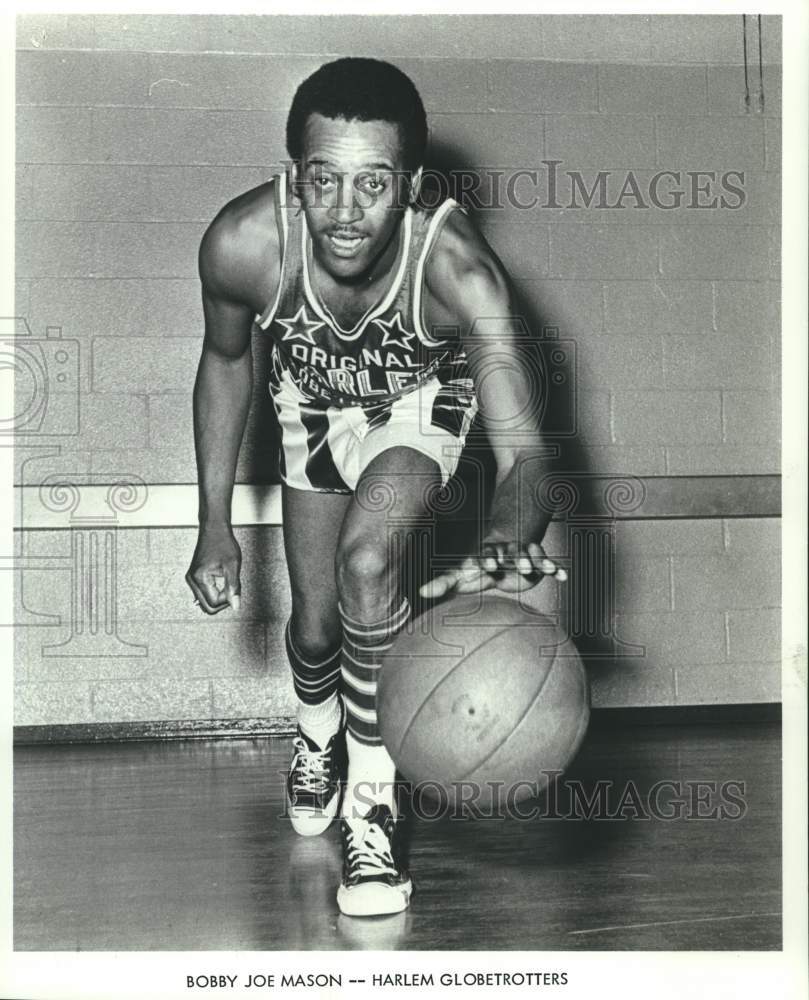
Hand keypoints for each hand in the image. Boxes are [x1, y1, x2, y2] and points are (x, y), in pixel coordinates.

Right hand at [186, 524, 241, 614]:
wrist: (214, 530)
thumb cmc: (223, 543)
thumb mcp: (233, 566)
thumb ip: (233, 588)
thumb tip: (235, 606)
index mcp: (200, 578)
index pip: (213, 603)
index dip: (227, 600)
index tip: (234, 587)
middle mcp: (192, 580)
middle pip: (207, 606)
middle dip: (222, 601)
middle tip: (232, 588)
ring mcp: (191, 579)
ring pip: (205, 602)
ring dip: (218, 597)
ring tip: (226, 581)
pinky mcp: (193, 577)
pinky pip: (203, 593)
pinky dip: (214, 592)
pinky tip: (221, 581)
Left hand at [419, 540, 566, 599]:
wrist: (504, 551)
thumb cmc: (478, 568)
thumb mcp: (461, 574)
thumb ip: (443, 583)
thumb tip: (420, 592)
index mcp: (486, 555)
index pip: (485, 555)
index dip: (488, 559)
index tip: (491, 565)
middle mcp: (505, 552)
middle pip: (510, 552)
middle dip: (514, 557)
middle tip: (519, 565)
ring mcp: (522, 555)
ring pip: (530, 555)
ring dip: (535, 561)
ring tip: (544, 569)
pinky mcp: (536, 562)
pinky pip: (547, 563)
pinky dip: (555, 569)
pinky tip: (563, 576)